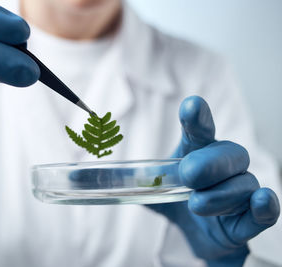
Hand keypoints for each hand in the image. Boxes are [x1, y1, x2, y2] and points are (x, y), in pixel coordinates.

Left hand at [149, 96, 279, 265]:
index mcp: (197, 154)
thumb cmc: (178, 203)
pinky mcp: (248, 220)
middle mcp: (224, 169)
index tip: (191, 105)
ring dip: (220, 195)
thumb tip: (99, 178)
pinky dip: (264, 208)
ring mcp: (239, 193)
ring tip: (197, 204)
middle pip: (230, 154)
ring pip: (244, 184)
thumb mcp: (153, 191)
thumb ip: (135, 183)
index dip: (197, 118)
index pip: (200, 132)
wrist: (197, 235)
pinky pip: (263, 212)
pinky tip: (262, 200)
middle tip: (188, 174)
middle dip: (210, 163)